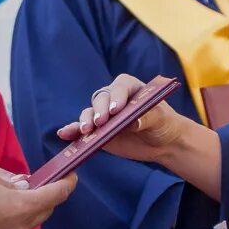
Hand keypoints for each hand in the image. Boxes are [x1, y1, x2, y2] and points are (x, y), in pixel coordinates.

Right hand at [0, 163, 72, 228]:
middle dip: (44, 197)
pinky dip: (7, 225)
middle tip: (38, 184)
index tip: (70, 176)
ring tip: (7, 198)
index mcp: (21, 207)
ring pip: (24, 225)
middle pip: (43, 212)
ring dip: (23, 212)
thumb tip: (22, 185)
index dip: (66, 184)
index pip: (55, 195)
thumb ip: (10, 179)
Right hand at [56, 74, 194, 164]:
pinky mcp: (97, 130)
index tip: (116, 110)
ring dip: (85, 120)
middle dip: (99, 110)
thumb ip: (149, 118)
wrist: (162, 141)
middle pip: (101, 99)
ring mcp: (103, 114)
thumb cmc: (164, 124)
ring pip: (89, 113)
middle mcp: (113, 97)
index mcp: (129, 87)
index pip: (119, 88)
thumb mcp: (161, 119)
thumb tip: (133, 123)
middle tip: (101, 122)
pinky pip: (82, 129)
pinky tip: (64, 133)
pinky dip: (72, 130)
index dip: (117, 97)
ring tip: (86, 130)